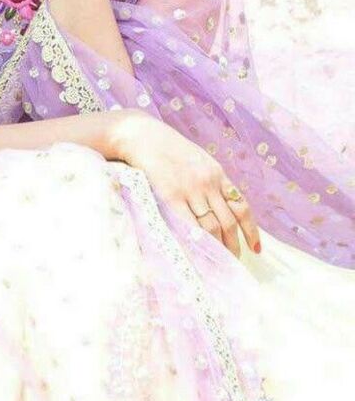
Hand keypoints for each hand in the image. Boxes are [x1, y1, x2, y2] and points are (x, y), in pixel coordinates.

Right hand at [108, 111, 260, 257]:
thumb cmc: (168, 148)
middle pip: (228, 222)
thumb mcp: (198, 159)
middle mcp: (208, 183)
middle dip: (233, 245)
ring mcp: (191, 190)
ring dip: (216, 248)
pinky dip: (195, 242)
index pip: (241, 206)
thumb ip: (211, 180)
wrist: (144, 137)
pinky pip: (188, 225)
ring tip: (217, 262)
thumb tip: (221, 206)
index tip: (255, 248)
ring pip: (211, 227)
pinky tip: (198, 254)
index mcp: (217, 173)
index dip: (251, 230)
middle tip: (234, 262)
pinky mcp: (171, 196)